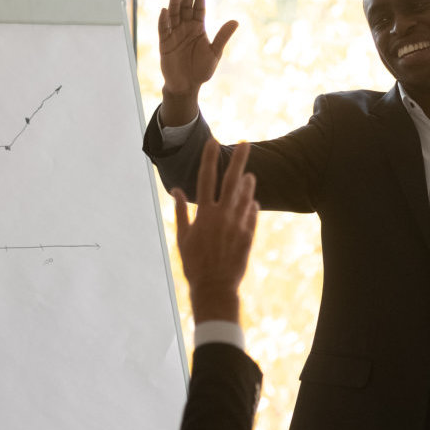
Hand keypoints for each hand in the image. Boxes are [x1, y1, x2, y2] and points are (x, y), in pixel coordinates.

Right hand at [158, 0, 238, 105]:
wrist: (187, 86)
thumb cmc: (202, 70)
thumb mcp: (215, 53)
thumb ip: (222, 36)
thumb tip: (236, 21)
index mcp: (198, 29)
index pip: (198, 9)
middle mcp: (185, 28)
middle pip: (185, 8)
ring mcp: (174, 34)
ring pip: (173, 15)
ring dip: (174, 3)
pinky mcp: (164, 43)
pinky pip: (163, 29)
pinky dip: (163, 20)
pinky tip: (164, 11)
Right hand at [171, 140, 257, 323]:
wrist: (215, 287)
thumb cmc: (194, 263)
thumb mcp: (183, 237)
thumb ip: (181, 211)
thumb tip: (176, 190)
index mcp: (204, 214)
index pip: (206, 178)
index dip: (209, 158)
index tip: (213, 142)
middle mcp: (222, 215)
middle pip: (232, 180)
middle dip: (239, 159)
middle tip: (246, 143)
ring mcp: (238, 224)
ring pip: (246, 196)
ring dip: (247, 183)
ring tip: (249, 175)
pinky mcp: (249, 235)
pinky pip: (252, 214)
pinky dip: (252, 206)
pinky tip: (252, 201)